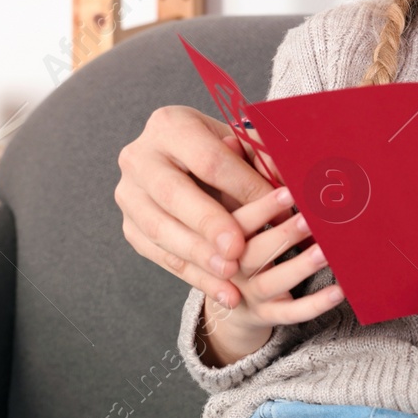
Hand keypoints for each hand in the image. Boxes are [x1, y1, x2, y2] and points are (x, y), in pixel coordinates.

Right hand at [116, 104, 275, 306]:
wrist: (183, 166)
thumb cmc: (223, 152)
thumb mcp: (242, 146)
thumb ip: (262, 160)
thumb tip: (289, 179)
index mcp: (169, 125)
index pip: (208, 158)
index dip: (243, 185)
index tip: (277, 208)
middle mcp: (139, 157)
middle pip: (173, 193)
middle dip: (208, 223)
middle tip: (237, 250)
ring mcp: (128, 194)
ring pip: (160, 229)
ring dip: (199, 256)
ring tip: (232, 275)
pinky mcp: (129, 227)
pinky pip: (160, 256)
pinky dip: (196, 277)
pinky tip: (226, 292)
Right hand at [196, 186, 346, 365]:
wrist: (221, 290)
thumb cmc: (233, 230)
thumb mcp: (226, 200)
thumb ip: (239, 172)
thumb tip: (243, 134)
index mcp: (217, 234)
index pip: (234, 223)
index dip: (260, 209)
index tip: (287, 193)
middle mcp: (229, 265)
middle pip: (252, 252)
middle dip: (283, 235)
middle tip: (311, 218)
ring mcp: (246, 292)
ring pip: (272, 282)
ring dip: (300, 266)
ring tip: (327, 251)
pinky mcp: (264, 314)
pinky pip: (290, 314)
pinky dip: (314, 304)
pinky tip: (340, 290)